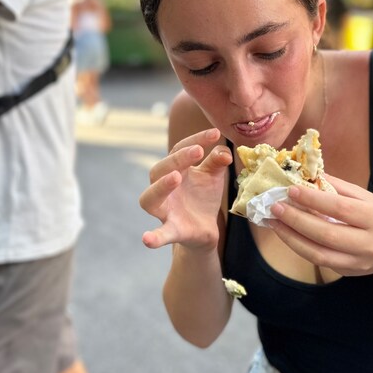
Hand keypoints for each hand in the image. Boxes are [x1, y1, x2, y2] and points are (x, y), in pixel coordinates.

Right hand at [139, 128, 231, 250]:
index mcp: (174, 170)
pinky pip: (160, 234)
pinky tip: (147, 239)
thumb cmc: (203, 196)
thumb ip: (217, 161)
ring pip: (150, 199)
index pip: (178, 150)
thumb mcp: (213, 176)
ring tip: (176, 177)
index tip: (215, 133)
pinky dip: (153, 237)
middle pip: (159, 170)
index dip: (196, 139)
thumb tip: (225, 151)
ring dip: (161, 186)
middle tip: (198, 151)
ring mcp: (165, 210)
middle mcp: (164, 189)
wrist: (205, 228)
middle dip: (177, 159)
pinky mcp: (173, 230)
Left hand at [266, 175, 372, 276]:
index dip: (314, 200)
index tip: (291, 190)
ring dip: (291, 238)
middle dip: (297, 220)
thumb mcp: (366, 197)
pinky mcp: (348, 273)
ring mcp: (358, 263)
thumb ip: (338, 187)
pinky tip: (287, 234)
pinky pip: (319, 261)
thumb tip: (308, 176)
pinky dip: (300, 247)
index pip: (340, 209)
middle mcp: (368, 244)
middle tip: (276, 207)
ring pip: (318, 254)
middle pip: (326, 234)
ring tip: (274, 222)